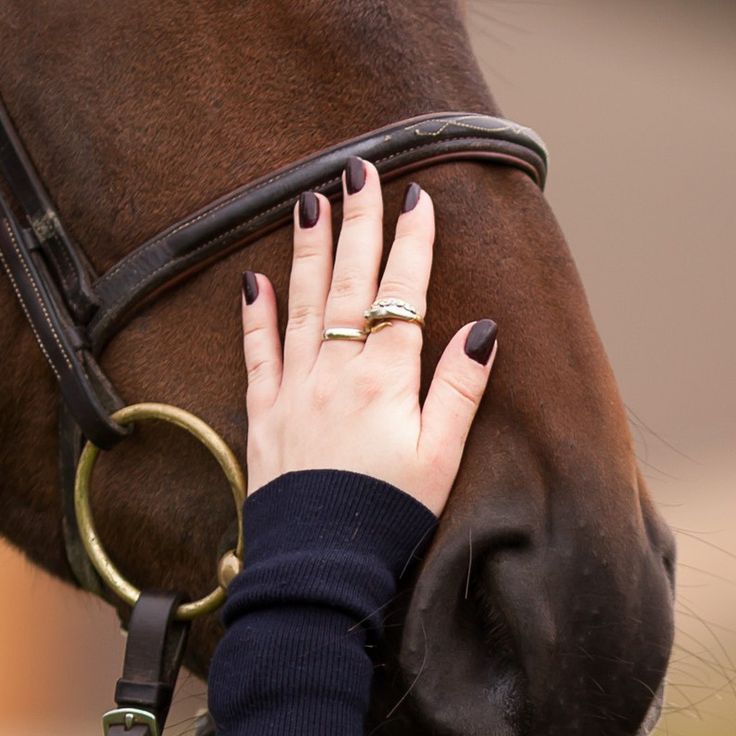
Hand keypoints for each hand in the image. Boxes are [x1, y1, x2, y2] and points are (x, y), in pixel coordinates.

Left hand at [240, 160, 497, 514]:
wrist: (318, 566)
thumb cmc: (387, 515)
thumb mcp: (441, 457)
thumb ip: (459, 390)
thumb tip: (481, 329)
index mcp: (386, 380)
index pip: (402, 295)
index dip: (411, 244)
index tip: (415, 197)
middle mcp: (336, 372)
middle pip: (349, 283)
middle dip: (357, 223)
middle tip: (358, 169)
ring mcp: (295, 390)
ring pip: (303, 304)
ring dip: (308, 249)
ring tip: (309, 200)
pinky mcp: (264, 415)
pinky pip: (258, 353)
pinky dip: (256, 314)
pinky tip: (255, 280)